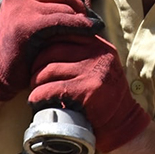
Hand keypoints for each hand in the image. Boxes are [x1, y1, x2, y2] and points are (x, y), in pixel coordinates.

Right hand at [0, 0, 101, 100]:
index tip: (80, 3)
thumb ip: (50, 1)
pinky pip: (63, 20)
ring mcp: (21, 7)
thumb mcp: (32, 15)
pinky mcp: (27, 24)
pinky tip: (93, 31)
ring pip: (66, 7)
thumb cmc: (23, 44)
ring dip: (82, 19)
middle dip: (81, 7)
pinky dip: (81, 26)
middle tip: (91, 22)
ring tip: (92, 30)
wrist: (0, 70)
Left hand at [28, 35, 150, 152]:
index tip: (35, 57)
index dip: (44, 44)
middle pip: (52, 50)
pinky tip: (35, 100)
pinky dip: (38, 96)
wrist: (122, 120)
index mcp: (99, 44)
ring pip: (49, 69)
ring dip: (35, 81)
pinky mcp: (87, 90)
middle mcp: (98, 53)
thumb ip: (83, 51)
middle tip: (31, 77)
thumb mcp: (99, 64)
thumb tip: (49, 39)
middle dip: (36, 64)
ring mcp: (94, 71)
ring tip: (33, 89)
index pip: (64, 33)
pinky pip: (52, 89)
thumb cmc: (104, 93)